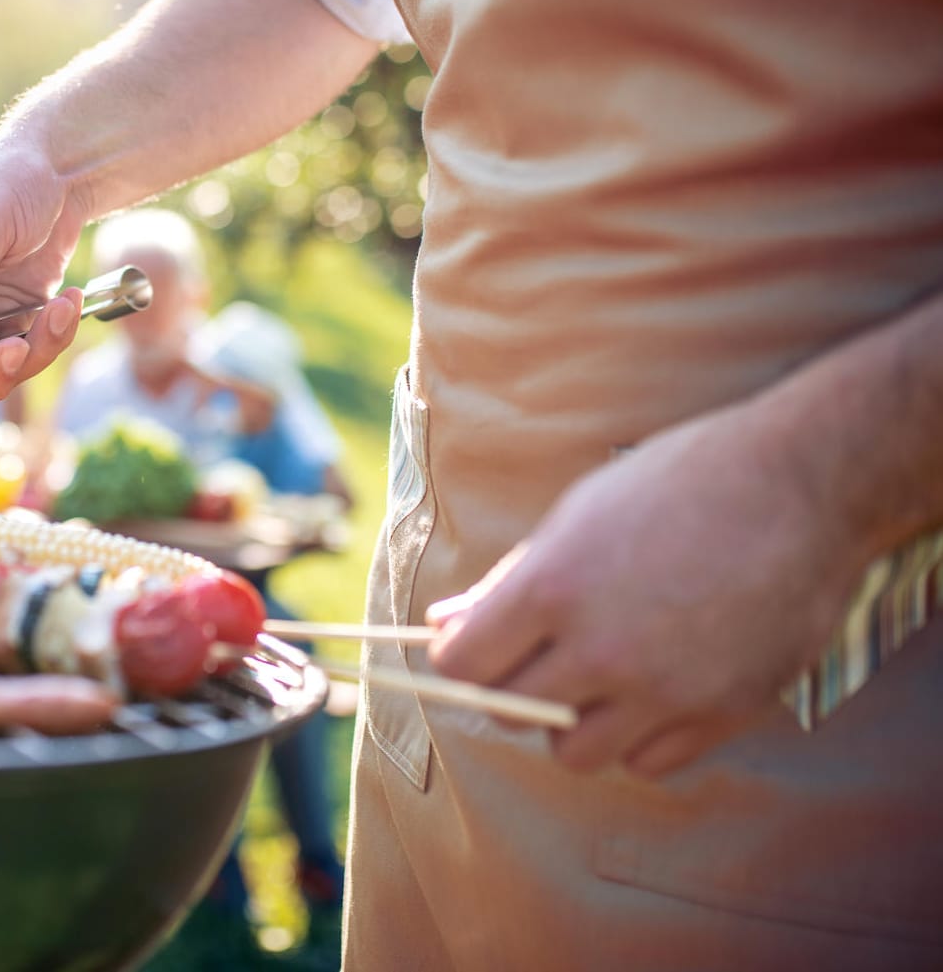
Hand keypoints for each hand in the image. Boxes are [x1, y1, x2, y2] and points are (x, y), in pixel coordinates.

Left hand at [426, 402, 861, 778]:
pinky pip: (647, 762)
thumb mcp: (575, 517)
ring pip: (575, 753)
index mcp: (553, 588)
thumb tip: (444, 627)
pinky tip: (653, 689)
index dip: (462, 658)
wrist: (801, 485)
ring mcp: (665, 689)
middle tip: (545, 653)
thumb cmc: (678, 483)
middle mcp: (603, 649)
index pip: (464, 665)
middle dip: (515, 686)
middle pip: (512, 712)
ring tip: (602, 675)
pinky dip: (639, 737)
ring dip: (575, 722)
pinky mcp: (721, 714)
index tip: (476, 647)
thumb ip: (506, 585)